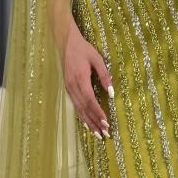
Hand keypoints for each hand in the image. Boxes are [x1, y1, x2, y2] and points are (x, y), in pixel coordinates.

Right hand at [63, 22, 112, 139]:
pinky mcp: (68, 89)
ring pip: (79, 110)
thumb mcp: (97, 59)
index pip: (90, 100)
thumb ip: (104, 75)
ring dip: (88, 123)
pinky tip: (87, 125)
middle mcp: (73, 87)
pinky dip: (82, 116)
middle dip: (95, 122)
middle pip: (84, 109)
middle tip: (104, 135)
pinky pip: (75, 106)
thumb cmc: (83, 49)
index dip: (98, 113)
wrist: (66, 43)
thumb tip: (111, 92)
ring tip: (97, 134)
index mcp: (80, 79)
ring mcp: (69, 88)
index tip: (106, 123)